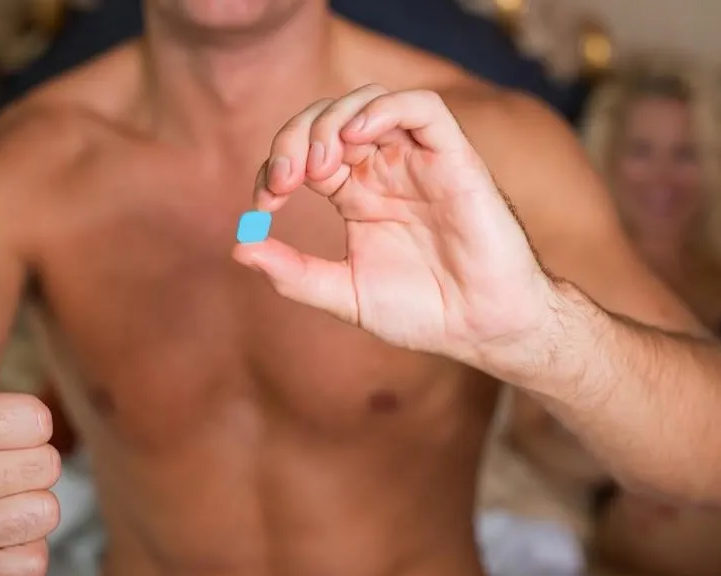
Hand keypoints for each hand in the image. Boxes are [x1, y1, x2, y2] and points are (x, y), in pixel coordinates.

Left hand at [232, 85, 556, 364]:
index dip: (275, 164)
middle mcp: (384, 169)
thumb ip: (293, 273)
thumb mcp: (344, 295)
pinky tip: (359, 136)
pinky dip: (386, 109)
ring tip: (320, 163)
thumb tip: (239, 245)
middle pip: (328, 119)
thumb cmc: (423, 312)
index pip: (304, 152)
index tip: (265, 201)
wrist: (481, 327)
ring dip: (334, 120)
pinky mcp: (454, 158)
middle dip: (296, 137)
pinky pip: (423, 109)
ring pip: (370, 103)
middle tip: (287, 179)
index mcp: (356, 194)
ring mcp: (418, 160)